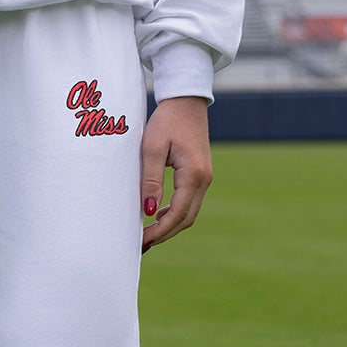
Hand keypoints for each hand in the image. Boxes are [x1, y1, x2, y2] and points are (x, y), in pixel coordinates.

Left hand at [139, 96, 211, 252]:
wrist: (186, 102)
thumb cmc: (166, 121)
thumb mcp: (152, 148)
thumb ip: (151, 180)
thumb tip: (149, 211)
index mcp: (193, 174)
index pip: (177, 213)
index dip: (160, 231)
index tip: (141, 240)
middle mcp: (204, 179)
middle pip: (186, 219)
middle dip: (164, 234)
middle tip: (141, 244)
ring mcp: (205, 178)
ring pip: (189, 213)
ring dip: (170, 225)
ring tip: (147, 234)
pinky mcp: (200, 175)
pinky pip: (189, 202)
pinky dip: (174, 213)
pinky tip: (157, 215)